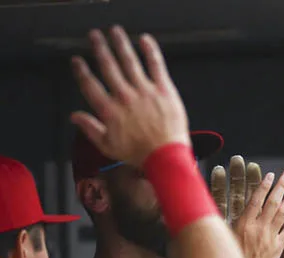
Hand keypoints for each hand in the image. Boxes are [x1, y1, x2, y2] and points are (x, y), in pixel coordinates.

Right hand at [70, 26, 189, 165]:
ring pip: (129, 61)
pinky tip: (144, 40)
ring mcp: (145, 91)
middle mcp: (124, 97)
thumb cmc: (140, 154)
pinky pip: (156, 65)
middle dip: (99, 48)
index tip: (77, 61)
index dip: (81, 71)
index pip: (90, 84)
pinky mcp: (164, 90)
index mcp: (109, 110)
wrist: (167, 158)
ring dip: (120, 43)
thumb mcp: (108, 146)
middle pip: (108, 66)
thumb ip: (90, 129)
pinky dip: (150, 51)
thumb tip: (74, 117)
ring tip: (114, 32)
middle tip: (94, 36)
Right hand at [212, 161, 283, 257]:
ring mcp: (270, 238)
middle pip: (272, 202)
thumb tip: (199, 210)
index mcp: (243, 225)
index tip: (269, 174)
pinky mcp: (278, 248)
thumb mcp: (220, 240)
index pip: (255, 200)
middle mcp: (258, 229)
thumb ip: (217, 223)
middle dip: (281, 185)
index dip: (263, 185)